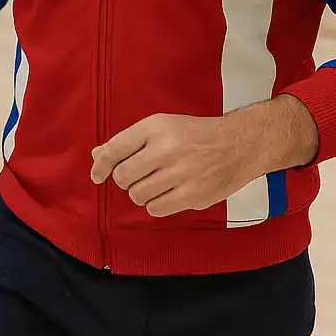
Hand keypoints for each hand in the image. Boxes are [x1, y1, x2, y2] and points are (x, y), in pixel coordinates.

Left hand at [89, 113, 262, 217]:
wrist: (238, 144)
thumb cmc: (195, 135)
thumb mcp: (162, 126)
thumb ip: (129, 142)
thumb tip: (97, 156)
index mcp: (156, 127)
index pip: (114, 149)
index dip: (100, 165)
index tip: (97, 175)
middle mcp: (167, 149)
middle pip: (123, 177)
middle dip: (126, 180)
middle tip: (140, 175)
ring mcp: (181, 173)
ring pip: (137, 195)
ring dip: (142, 193)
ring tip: (157, 184)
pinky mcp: (194, 195)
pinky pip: (156, 209)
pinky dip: (156, 205)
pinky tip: (168, 194)